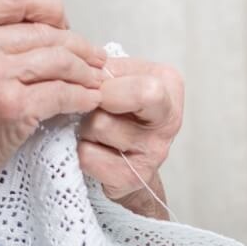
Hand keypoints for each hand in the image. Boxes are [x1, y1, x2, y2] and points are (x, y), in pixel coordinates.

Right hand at [0, 0, 108, 198]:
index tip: (60, 26)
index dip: (49, 8)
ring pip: (60, 60)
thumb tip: (43, 27)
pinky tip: (88, 100)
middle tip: (93, 58)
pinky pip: (63, 93)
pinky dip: (83, 97)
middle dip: (78, 45)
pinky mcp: (13, 107)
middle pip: (46, 31)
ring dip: (86, 71)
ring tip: (95, 78)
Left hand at [76, 57, 182, 215]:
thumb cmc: (120, 110)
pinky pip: (88, 155)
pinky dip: (82, 150)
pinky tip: (96, 149)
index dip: (103, 81)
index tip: (96, 87)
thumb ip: (102, 67)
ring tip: (95, 130)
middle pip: (114, 99)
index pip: (135, 81)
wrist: (125, 156)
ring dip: (84, 126)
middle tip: (94, 108)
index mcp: (169, 87)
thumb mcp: (118, 77)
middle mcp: (169, 121)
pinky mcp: (133, 178)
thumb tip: (77, 68)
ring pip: (97, 125)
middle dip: (95, 101)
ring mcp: (154, 153)